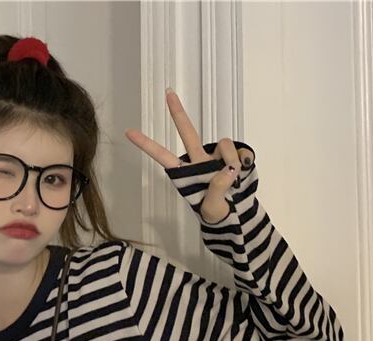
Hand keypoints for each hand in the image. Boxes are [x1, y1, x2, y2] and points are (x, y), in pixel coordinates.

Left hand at [124, 88, 253, 223]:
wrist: (236, 216)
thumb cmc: (217, 213)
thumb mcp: (212, 209)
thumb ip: (217, 190)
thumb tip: (228, 168)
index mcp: (185, 175)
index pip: (163, 157)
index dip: (147, 145)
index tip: (128, 132)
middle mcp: (199, 162)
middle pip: (188, 133)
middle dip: (178, 113)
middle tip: (168, 92)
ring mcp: (217, 158)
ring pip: (224, 145)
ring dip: (232, 161)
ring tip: (234, 182)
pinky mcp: (235, 156)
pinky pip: (240, 152)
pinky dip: (244, 162)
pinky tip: (242, 173)